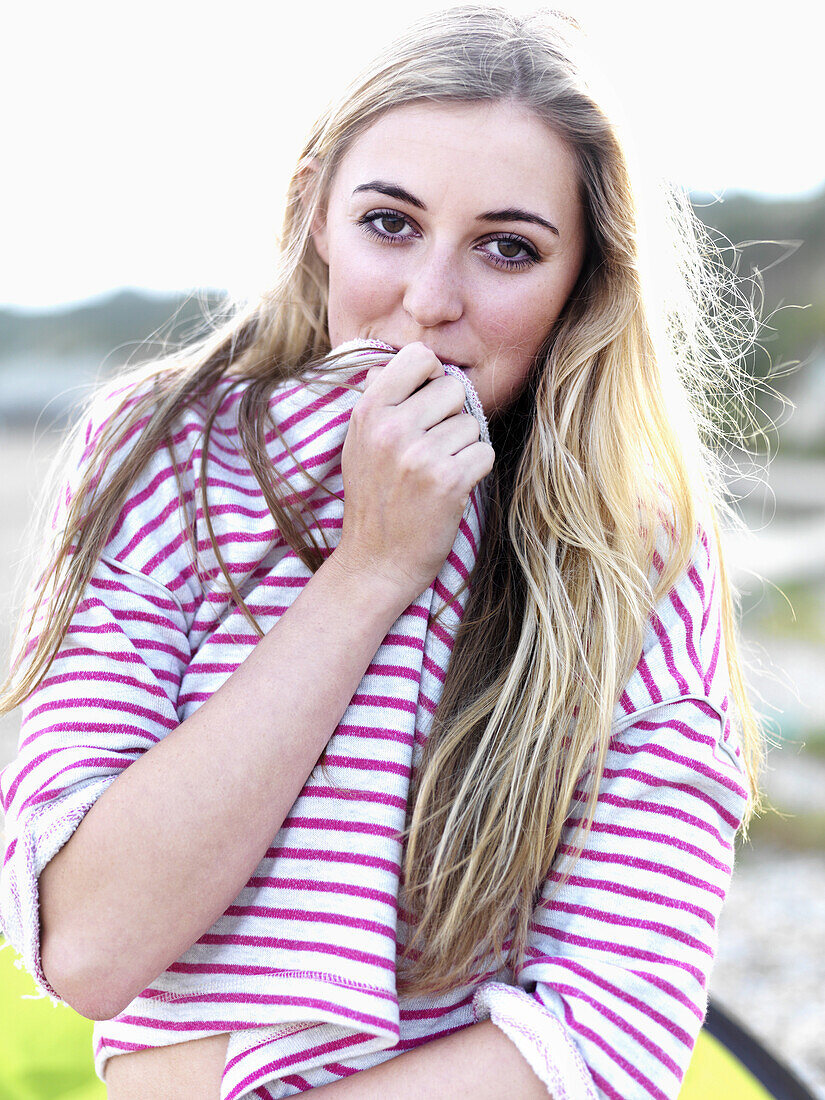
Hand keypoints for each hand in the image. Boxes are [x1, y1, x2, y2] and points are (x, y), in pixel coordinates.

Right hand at [334, 342, 494, 605]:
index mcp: (369, 411)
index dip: (432, 375)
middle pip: (453, 388)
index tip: (427, 402)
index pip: (419, 356)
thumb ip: (380, 400)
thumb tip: (398, 361)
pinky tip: (451, 488)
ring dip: (464, 447)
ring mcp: (420, 455)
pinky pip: (484, 452)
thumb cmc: (373, 499)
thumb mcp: (360, 443)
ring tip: (436, 472)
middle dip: (452, 416)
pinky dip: (475, 470)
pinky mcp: (448, 482)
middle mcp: (392, 429)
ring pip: (472, 423)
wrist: (376, 562)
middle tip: (432, 448)